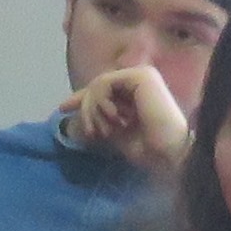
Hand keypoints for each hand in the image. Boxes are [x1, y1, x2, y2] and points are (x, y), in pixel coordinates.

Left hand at [60, 64, 191, 169]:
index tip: (62, 108)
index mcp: (137, 91)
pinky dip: (101, 103)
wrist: (168, 155)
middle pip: (96, 86)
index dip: (81, 98)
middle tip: (92, 132)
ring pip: (98, 84)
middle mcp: (140, 79)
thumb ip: (99, 121)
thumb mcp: (115, 133)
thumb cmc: (148, 150)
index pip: (102, 90)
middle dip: (87, 110)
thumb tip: (75, 119)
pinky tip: (114, 119)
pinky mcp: (141, 76)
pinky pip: (105, 83)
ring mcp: (142, 75)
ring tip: (106, 130)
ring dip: (94, 110)